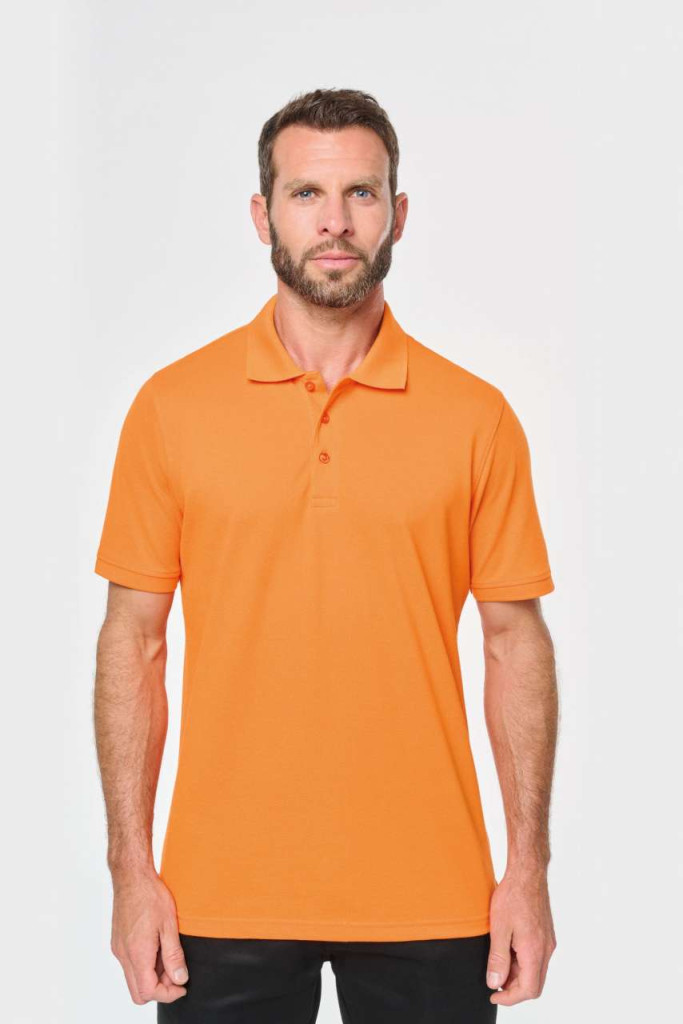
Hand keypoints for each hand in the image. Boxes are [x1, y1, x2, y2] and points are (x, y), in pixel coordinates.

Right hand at [110, 869, 188, 1004]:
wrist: (132, 876)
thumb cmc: (150, 895)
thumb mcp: (169, 925)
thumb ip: (174, 955)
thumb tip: (180, 978)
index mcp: (137, 953)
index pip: (148, 991)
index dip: (167, 994)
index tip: (182, 986)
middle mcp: (123, 955)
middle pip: (138, 992)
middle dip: (159, 989)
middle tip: (176, 973)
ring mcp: (119, 948)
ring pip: (133, 979)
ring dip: (152, 976)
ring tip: (169, 955)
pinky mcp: (118, 941)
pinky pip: (130, 964)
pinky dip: (144, 964)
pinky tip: (158, 946)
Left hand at [486, 866, 556, 1005]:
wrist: (527, 873)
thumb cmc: (513, 895)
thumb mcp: (499, 928)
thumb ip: (498, 958)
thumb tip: (495, 982)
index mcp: (535, 951)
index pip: (528, 989)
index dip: (510, 998)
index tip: (493, 994)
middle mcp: (546, 949)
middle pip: (534, 984)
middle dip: (514, 988)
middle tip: (494, 980)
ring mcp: (548, 942)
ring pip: (536, 971)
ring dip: (517, 974)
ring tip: (497, 962)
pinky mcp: (545, 934)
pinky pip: (537, 957)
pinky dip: (522, 962)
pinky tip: (507, 949)